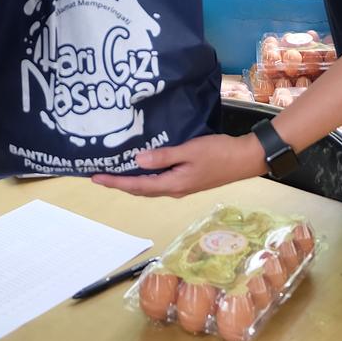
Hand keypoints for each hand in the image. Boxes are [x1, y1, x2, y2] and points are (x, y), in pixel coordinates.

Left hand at [92, 132, 266, 196]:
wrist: (244, 159)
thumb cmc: (218, 153)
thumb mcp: (189, 151)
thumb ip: (163, 156)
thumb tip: (137, 161)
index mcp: (173, 184)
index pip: (137, 185)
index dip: (116, 182)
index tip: (96, 178)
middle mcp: (175, 189)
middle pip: (140, 190)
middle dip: (120, 184)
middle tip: (100, 176)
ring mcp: (182, 186)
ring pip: (150, 187)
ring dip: (131, 182)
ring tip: (116, 173)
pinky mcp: (188, 180)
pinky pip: (160, 182)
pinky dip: (146, 177)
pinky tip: (143, 168)